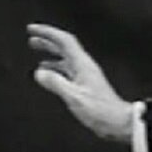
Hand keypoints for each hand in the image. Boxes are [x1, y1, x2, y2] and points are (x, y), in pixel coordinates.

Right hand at [27, 23, 133, 143]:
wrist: (119, 122)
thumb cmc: (101, 111)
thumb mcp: (75, 97)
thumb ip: (56, 84)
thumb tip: (40, 73)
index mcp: (82, 64)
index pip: (64, 40)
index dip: (47, 32)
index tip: (33, 29)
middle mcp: (84, 66)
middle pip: (64, 46)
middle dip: (47, 40)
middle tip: (32, 37)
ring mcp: (85, 75)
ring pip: (65, 58)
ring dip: (50, 53)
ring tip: (37, 51)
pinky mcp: (85, 84)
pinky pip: (67, 70)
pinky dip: (55, 68)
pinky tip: (48, 74)